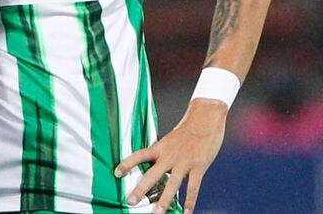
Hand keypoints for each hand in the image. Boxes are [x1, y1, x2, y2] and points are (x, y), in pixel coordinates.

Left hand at [114, 98, 227, 213]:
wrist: (206, 118)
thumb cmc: (188, 129)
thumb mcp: (170, 139)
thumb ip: (163, 153)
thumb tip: (156, 166)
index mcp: (160, 147)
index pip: (139, 155)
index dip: (127, 164)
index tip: (116, 173)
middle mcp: (169, 156)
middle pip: (152, 174)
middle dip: (140, 189)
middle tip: (130, 201)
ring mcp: (184, 162)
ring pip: (171, 184)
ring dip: (164, 200)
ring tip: (157, 212)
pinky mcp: (199, 167)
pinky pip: (193, 187)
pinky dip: (190, 201)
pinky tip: (186, 212)